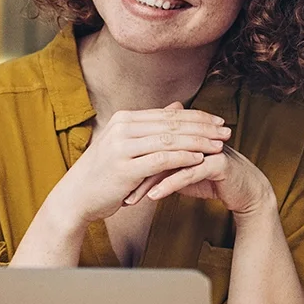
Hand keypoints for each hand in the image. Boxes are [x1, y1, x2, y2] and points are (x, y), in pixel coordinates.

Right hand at [62, 102, 230, 221]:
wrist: (76, 197)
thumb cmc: (104, 172)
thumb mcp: (128, 144)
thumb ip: (153, 125)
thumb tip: (178, 106)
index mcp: (124, 119)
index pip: (169, 114)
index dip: (198, 116)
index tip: (219, 121)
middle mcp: (122, 128)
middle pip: (173, 124)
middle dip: (204, 128)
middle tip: (227, 131)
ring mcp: (122, 147)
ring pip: (170, 140)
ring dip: (198, 142)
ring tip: (219, 146)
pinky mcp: (124, 168)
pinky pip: (161, 159)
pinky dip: (183, 158)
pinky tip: (201, 160)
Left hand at [124, 143, 273, 218]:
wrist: (245, 191)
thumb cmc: (212, 180)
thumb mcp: (181, 171)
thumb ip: (160, 164)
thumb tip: (134, 167)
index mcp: (185, 133)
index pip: (151, 142)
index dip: (131, 159)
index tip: (111, 178)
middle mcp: (195, 136)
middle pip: (158, 149)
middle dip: (134, 170)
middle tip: (115, 188)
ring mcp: (208, 147)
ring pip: (171, 161)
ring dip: (148, 181)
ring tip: (130, 197)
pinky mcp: (219, 162)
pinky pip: (189, 173)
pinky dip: (169, 185)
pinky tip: (153, 197)